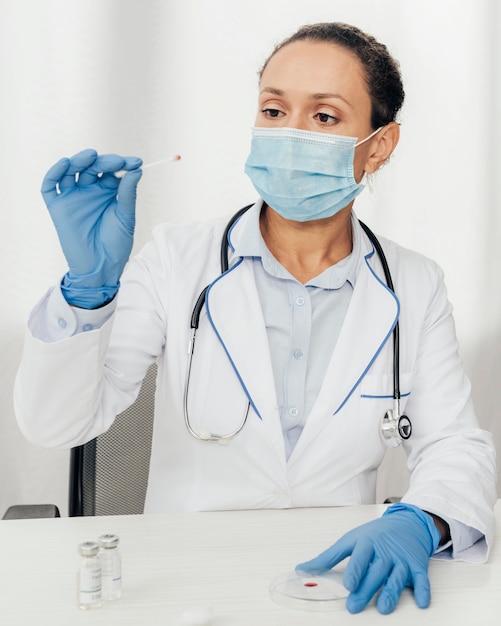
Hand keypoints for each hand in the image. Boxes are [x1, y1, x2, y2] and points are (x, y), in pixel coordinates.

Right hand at [41, 148, 142, 307]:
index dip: (123, 164)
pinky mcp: (58, 206)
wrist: (101, 267)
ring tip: (91, 156)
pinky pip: (51, 185)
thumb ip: (128, 194)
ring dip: (80, 161)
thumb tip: (137, 170)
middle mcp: (90, 191)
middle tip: (117, 162)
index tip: (137, 162)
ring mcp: (73, 197)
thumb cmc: (116, 244)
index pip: (113, 170)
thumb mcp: (126, 217)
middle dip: (105, 162)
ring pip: (72, 171)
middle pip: (93, 167)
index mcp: (108, 192)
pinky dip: (55, 172)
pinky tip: (65, 164)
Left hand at [296, 503, 440, 614]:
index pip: (360, 556)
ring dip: (391, 592)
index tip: (348, 584)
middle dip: (366, 589)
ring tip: (383, 608)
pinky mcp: (417, 567)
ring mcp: (402, 559)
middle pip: (376, 571)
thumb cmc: (374, 535)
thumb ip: (328, 557)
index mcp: (367, 543)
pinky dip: (423, 590)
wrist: (406, 524)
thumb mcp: (350, 540)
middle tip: (354, 606)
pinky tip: (422, 602)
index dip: (355, 570)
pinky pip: (422, 579)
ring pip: (397, 577)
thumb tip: (301, 570)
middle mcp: (385, 552)